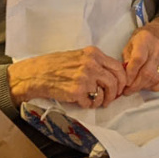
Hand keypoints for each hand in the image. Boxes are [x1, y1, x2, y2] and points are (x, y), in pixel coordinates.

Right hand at [8, 46, 125, 109]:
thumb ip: (96, 63)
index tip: (120, 86)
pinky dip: (88, 104)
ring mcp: (85, 78)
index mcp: (93, 53)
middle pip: (114, 81)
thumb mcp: (79, 57)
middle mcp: (91, 64)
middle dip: (115, 93)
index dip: (122, 79)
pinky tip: (82, 101)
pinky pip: (91, 102)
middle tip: (110, 99)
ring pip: (105, 93)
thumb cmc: (55, 66)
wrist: (36, 74)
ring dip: (102, 100)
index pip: (118, 67)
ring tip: (95, 101)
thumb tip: (112, 75)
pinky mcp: (77, 91)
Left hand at [122, 22, 158, 94]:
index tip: (125, 82)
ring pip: (155, 77)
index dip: (131, 73)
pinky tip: (148, 87)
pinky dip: (157, 87)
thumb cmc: (143, 37)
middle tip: (127, 91)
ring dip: (143, 86)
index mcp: (145, 40)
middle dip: (135, 85)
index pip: (138, 59)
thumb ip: (127, 58)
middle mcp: (157, 49)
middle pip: (147, 72)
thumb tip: (124, 76)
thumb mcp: (131, 43)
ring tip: (135, 89)